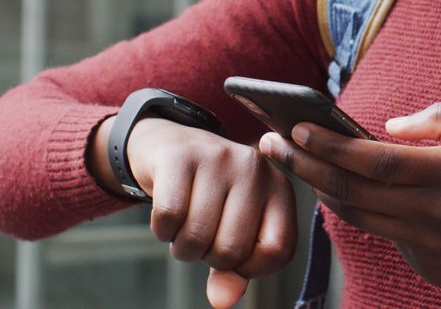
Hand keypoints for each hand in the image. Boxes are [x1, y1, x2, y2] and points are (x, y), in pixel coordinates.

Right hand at [110, 117, 296, 307]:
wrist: (169, 146)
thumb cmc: (209, 196)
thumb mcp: (231, 229)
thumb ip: (235, 270)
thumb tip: (223, 301)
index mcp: (278, 188)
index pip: (278, 250)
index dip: (251, 269)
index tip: (234, 260)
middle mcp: (254, 168)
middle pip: (231, 249)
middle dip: (207, 257)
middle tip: (202, 237)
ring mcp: (218, 158)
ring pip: (197, 236)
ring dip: (182, 247)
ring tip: (185, 226)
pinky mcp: (180, 156)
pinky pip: (168, 217)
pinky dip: (162, 230)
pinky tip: (168, 216)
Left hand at [258, 103, 440, 307]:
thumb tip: (392, 123)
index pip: (377, 160)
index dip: (332, 145)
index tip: (298, 127)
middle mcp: (433, 214)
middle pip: (352, 190)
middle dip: (304, 165)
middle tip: (270, 142)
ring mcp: (427, 245)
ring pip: (356, 215)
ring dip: (320, 187)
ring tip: (295, 162)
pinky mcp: (426, 265)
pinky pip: (382, 232)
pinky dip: (356, 208)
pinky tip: (339, 188)